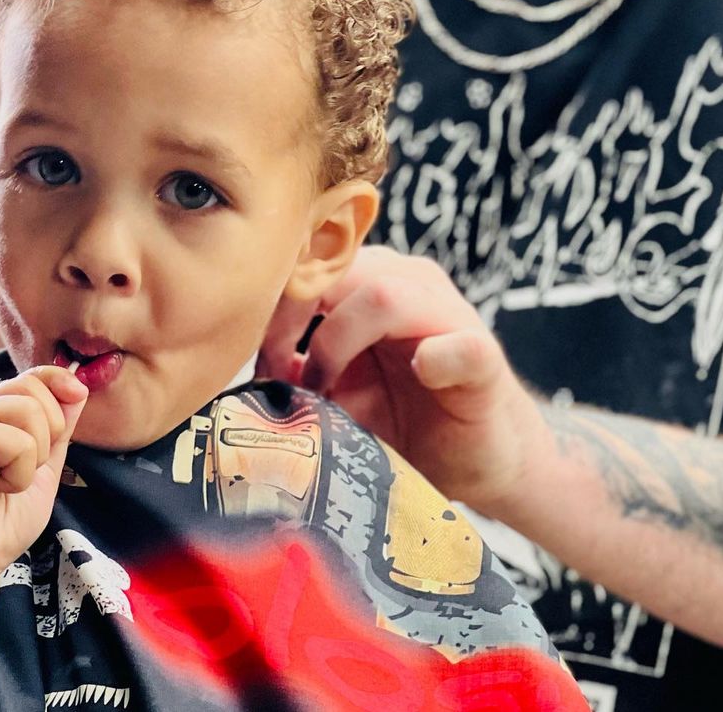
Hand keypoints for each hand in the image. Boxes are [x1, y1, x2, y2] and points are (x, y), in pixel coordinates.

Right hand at [0, 366, 87, 619]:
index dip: (58, 380)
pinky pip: (15, 441)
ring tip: (8, 482)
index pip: (32, 375)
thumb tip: (78, 387)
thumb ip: (59, 429)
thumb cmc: (2, 521)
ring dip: (33, 459)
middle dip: (49, 430)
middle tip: (27, 468)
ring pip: (28, 412)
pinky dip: (18, 472)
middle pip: (33, 387)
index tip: (76, 394)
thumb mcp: (45, 467)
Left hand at [258, 245, 539, 516]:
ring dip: (339, 341)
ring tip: (324, 388)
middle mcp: (409, 284)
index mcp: (372, 284)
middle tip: (273, 368)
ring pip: (383, 293)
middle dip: (293, 314)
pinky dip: (437, 357)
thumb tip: (239, 382)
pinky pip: (460, 345)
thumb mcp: (342, 397)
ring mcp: (449, 316)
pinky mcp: (483, 357)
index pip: (312, 263)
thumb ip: (301, 377)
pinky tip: (419, 376)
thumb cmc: (408, 422)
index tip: (251, 350)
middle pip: (337, 268)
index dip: (274, 298)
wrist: (484, 459)